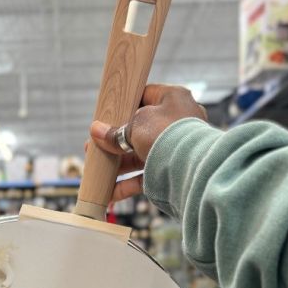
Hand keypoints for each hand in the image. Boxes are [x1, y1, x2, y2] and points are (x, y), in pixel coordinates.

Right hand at [87, 84, 206, 200]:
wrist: (193, 170)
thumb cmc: (167, 135)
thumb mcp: (136, 126)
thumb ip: (115, 131)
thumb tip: (95, 130)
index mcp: (173, 98)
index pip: (145, 95)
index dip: (124, 104)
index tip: (107, 114)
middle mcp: (177, 121)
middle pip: (139, 129)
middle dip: (115, 140)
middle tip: (95, 145)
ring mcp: (175, 147)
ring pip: (140, 155)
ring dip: (118, 164)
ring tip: (97, 169)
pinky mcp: (173, 171)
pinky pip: (146, 176)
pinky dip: (128, 184)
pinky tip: (110, 193)